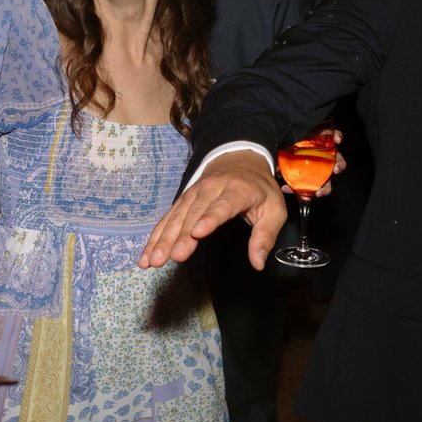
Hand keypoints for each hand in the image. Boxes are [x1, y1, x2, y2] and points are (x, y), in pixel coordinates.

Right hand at [141, 148, 286, 270]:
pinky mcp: (183, 200)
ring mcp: (194, 193)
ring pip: (177, 217)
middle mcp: (211, 189)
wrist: (240, 158)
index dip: (209, 218)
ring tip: (154, 260)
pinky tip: (147, 254)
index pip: (223, 206)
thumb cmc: (259, 189)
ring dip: (163, 239)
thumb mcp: (274, 210)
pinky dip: (156, 236)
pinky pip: (168, 218)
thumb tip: (258, 263)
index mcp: (238, 190)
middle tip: (172, 257)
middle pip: (194, 214)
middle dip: (180, 236)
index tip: (197, 233)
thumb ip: (265, 237)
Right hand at [279, 126, 345, 198]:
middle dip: (326, 186)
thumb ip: (280, 166)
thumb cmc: (286, 142)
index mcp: (311, 168)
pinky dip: (337, 137)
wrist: (290, 122)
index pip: (316, 184)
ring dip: (339, 164)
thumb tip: (274, 172)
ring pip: (337, 158)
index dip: (315, 191)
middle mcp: (320, 160)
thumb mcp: (282, 156)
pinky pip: (336, 136)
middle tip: (321, 191)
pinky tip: (337, 139)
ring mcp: (326, 148)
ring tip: (336, 169)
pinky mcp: (328, 133)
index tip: (313, 195)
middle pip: (327, 175)